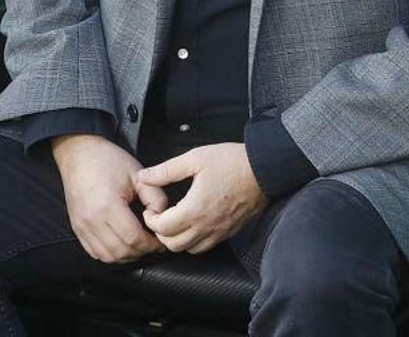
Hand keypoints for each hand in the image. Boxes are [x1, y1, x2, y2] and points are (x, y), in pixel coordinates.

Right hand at [52, 134, 163, 263]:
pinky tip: (121, 245)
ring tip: (138, 245)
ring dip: (126, 256)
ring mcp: (82, 226)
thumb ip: (155, 196)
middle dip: (141, 252)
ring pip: (107, 256)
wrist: (79, 153)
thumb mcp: (138, 174)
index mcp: (108, 206)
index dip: (150, 244)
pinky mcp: (77, 228)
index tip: (160, 241)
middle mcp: (92, 220)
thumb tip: (161, 216)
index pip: (133, 238)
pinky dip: (110, 254)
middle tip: (152, 244)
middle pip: (121, 251)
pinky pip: (94, 252)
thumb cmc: (108, 160)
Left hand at [137, 143, 266, 253]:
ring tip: (174, 223)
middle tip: (158, 218)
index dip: (150, 221)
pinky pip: (206, 247)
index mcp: (195, 208)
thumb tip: (144, 176)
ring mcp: (219, 231)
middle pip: (173, 245)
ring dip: (177, 240)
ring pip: (189, 250)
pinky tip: (193, 225)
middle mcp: (206, 226)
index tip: (149, 211)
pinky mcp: (229, 232)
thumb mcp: (195, 158)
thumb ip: (166, 170)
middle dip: (160, 234)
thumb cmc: (232, 162)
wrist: (263, 169)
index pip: (163, 228)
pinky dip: (194, 242)